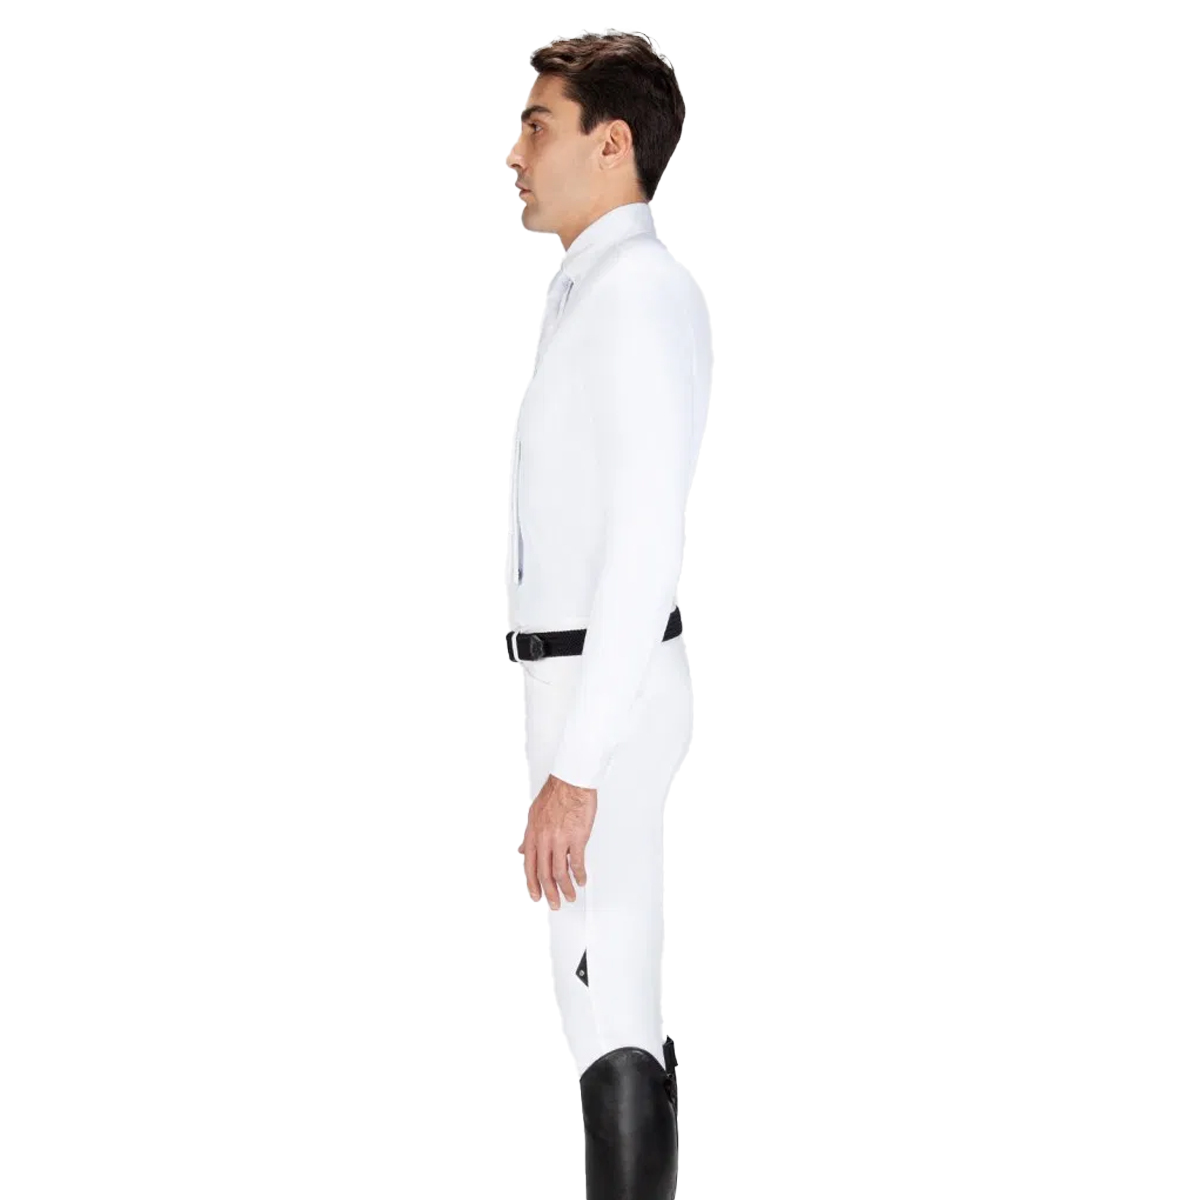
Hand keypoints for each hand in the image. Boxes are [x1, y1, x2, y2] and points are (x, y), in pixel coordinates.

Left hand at [517, 773, 596, 908]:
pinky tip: (581, 880)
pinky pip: (576, 863)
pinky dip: (579, 875)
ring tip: (569, 897)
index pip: (529, 865)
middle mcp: (544, 839)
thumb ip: (529, 835)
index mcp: (532, 834)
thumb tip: (522, 849)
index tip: (535, 895)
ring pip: (559, 872)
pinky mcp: (577, 838)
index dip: (531, 883)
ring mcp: (559, 839)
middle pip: (543, 873)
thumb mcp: (534, 814)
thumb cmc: (556, 793)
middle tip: (553, 903)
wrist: (571, 781)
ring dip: (565, 888)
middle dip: (548, 892)